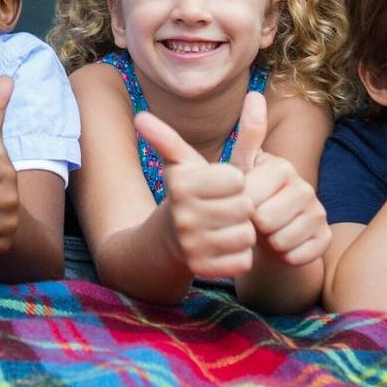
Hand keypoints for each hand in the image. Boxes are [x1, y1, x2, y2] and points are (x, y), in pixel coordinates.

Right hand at [138, 110, 256, 278]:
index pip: (237, 178)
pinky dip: (239, 255)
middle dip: (242, 206)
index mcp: (181, 186)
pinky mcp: (202, 270)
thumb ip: (169, 138)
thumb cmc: (185, 194)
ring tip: (227, 226)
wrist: (165, 241)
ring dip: (243, 231)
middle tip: (227, 207)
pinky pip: (242, 260)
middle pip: (245, 207)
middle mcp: (183, 217)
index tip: (223, 184)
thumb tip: (140, 115)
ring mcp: (192, 246)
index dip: (236, 180)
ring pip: (247, 236)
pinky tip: (224, 247)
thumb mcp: (181, 164)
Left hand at [231, 92, 329, 266]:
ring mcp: (319, 212)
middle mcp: (304, 186)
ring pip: (281, 240)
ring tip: (266, 231)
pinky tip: (282, 244)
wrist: (263, 232)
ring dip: (267, 242)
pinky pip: (297, 256)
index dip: (239, 207)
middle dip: (253, 226)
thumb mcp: (236, 168)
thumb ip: (245, 136)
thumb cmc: (245, 196)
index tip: (242, 202)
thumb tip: (254, 93)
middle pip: (265, 220)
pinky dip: (284, 256)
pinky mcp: (325, 238)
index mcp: (281, 166)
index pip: (249, 197)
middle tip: (254, 220)